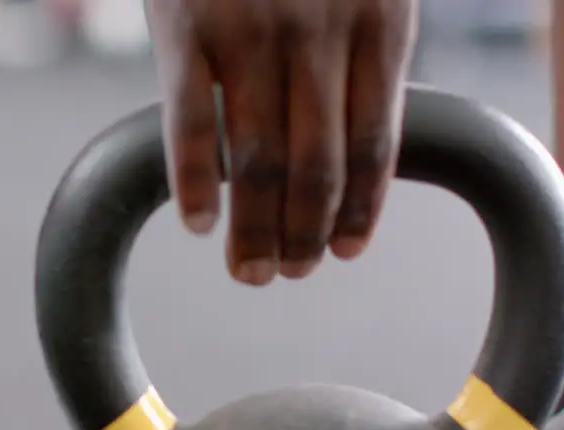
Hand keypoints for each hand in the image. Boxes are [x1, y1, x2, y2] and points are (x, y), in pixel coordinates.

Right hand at [148, 0, 417, 284]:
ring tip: (250, 270)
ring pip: (259, 157)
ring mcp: (250, 29)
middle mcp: (319, 30)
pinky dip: (193, 181)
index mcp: (378, 20)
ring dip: (255, 228)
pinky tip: (199, 223)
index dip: (360, 207)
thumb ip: (354, 46)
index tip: (346, 251)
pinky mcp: (185, 26)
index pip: (375, 140)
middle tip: (292, 271)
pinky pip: (191, 122)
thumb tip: (355, 142)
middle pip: (318, 163)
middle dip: (305, 232)